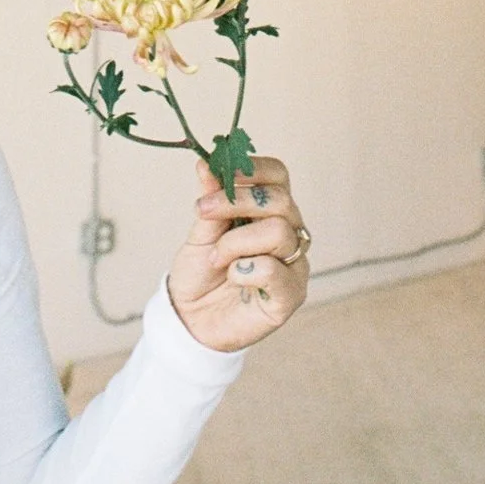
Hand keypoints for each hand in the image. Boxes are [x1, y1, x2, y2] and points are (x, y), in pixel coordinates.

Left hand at [166, 156, 309, 353]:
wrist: (191, 319)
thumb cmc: (201, 273)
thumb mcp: (200, 231)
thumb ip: (210, 200)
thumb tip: (206, 164)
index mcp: (269, 212)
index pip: (278, 176)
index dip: (253, 169)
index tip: (221, 173)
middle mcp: (288, 234)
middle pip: (280, 200)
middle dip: (236, 200)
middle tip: (203, 211)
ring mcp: (293, 265)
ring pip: (279, 232)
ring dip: (236, 241)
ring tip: (216, 257)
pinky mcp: (290, 296)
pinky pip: (275, 270)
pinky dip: (245, 269)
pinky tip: (233, 277)